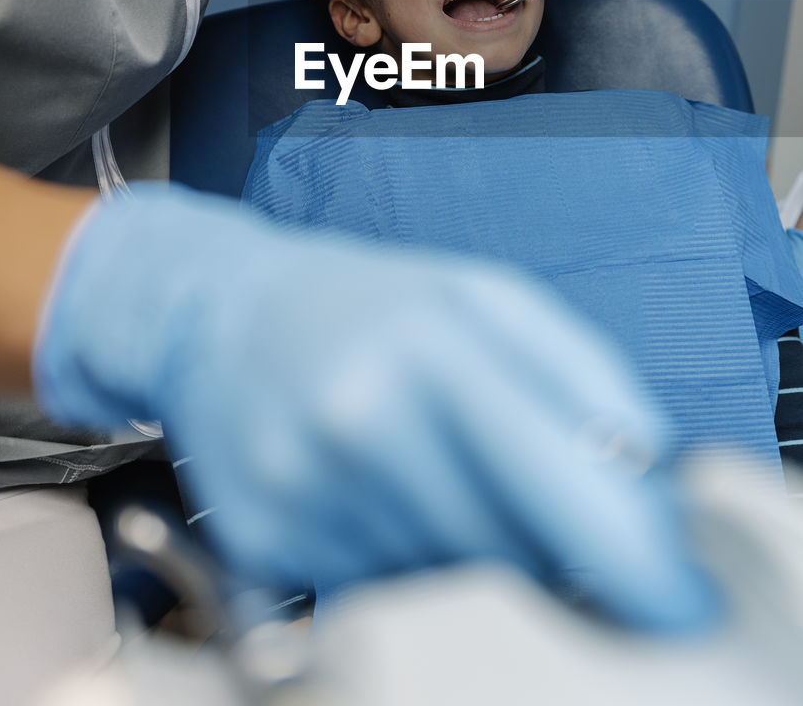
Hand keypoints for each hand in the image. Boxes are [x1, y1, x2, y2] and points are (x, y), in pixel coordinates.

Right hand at [35, 184, 713, 631]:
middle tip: (548, 522)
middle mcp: (359, 418)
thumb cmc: (369, 303)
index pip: (556, 476)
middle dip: (550, 550)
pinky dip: (403, 557)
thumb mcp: (480, 294)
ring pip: (445, 577)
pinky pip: (378, 587)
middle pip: (507, 549)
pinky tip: (378, 494)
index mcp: (430, 345)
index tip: (673, 598)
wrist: (219, 310)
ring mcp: (304, 486)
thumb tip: (648, 470)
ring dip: (471, 549)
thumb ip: (578, 369)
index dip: (628, 554)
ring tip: (434, 471)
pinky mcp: (263, 541)